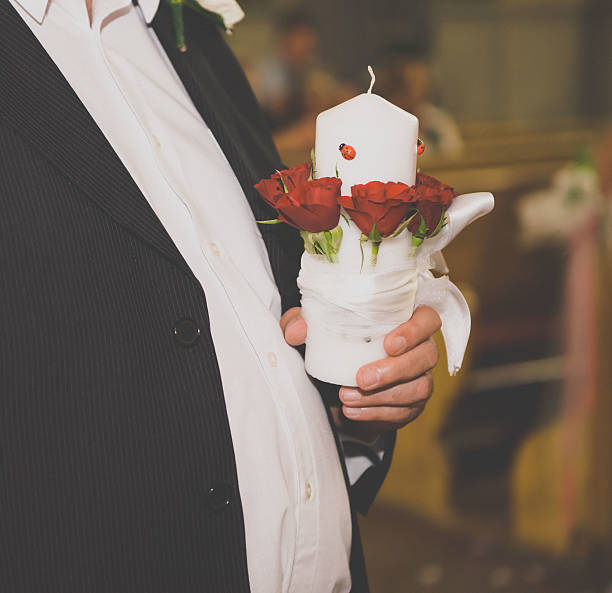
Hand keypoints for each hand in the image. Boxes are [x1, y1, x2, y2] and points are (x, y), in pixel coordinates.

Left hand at [280, 305, 440, 441]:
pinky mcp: (413, 404)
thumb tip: (297, 331)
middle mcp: (421, 348)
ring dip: (383, 396)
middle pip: (426, 356)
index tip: (389, 343)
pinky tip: (353, 411)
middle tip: (361, 378)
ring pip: (418, 387)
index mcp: (405, 320)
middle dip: (394, 369)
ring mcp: (421, 377)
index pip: (428, 318)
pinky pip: (404, 412)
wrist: (335, 382)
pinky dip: (376, 413)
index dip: (415, 331)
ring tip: (347, 397)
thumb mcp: (314, 330)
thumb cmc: (335, 343)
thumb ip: (301, 322)